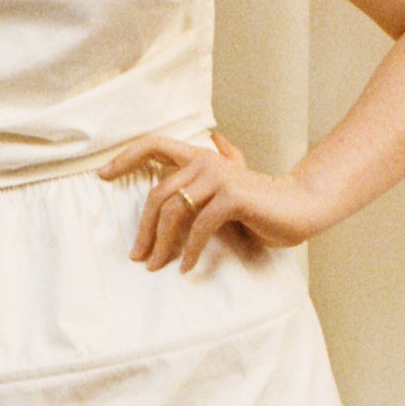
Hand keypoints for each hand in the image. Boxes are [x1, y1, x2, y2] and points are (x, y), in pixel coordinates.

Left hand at [100, 131, 326, 271]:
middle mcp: (206, 160)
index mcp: (200, 156)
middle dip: (143, 229)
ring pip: (173, 210)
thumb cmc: (264, 201)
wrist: (300, 207)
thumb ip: (222, 162)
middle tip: (138, 256)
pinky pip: (198, 226)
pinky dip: (190, 250)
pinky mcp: (232, 197)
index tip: (103, 175)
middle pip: (157, 193)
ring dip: (160, 243)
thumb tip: (215, 138)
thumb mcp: (237, 180)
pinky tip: (187, 267)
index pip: (154, 144)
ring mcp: (219, 177)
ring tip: (156, 266)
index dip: (126, 156)